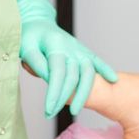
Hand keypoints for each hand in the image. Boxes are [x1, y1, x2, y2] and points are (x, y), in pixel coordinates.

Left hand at [14, 0, 116, 117]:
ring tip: (76, 110)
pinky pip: (97, 62)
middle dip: (64, 98)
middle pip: (73, 76)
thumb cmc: (29, 37)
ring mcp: (80, 50)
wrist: (39, 24)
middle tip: (51, 114)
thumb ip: (37, 63)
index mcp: (55, 45)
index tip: (48, 110)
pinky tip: (113, 80)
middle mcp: (71, 47)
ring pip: (88, 73)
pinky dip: (106, 70)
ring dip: (84, 93)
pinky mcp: (84, 52)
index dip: (54, 93)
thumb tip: (49, 79)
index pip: (57, 73)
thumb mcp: (25, 47)